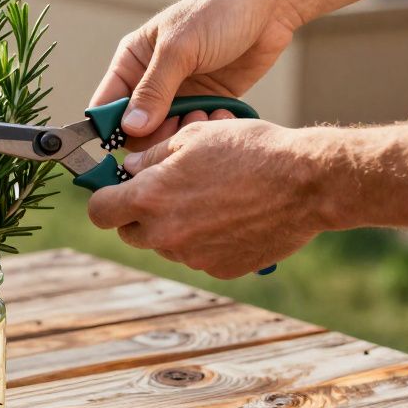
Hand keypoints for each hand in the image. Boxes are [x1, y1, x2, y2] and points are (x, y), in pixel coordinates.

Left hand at [86, 117, 332, 278]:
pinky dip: (203, 240)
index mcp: (151, 198)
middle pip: (129, 232)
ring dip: (173, 226)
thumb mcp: (193, 138)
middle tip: (163, 191)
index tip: (116, 189)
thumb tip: (128, 169)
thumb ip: (151, 157)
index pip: (100, 212)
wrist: (307, 183)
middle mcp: (166, 233)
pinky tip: (229, 216)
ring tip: (207, 197)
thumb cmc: (250, 151)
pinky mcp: (220, 269)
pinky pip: (196, 255)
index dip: (105, 198)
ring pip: (165, 244)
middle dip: (138, 213)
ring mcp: (193, 256)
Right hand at [91, 0, 303, 148]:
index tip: (127, 144)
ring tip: (203, 117)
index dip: (109, 128)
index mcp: (133, 60)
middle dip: (153, 134)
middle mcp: (151, 80)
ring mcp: (179, 93)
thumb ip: (154, 90)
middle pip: (135, 127)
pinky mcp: (206, 101)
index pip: (107, 104)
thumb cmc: (218, 13)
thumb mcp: (181, 49)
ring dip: (182, 132)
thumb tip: (129, 128)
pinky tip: (221, 115)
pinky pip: (194, 128)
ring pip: (166, 132)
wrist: (270, 5)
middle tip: (178, 126)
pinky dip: (205, 129)